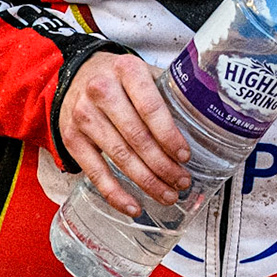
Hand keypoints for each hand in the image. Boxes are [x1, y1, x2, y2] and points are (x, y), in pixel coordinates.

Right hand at [57, 50, 191, 214]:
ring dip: (146, 182)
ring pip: (119, 157)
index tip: (185, 156)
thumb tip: (204, 117)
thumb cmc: (119, 77)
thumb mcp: (143, 71)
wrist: (75, 75)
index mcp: (127, 70)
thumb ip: (167, 90)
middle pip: (137, 137)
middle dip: (163, 165)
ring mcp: (84, 116)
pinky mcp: (71, 138)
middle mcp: (102, 91)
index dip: (169, 136)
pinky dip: (115, 194)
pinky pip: (95, 172)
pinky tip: (133, 206)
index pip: (151, 108)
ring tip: (167, 195)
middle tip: (182, 181)